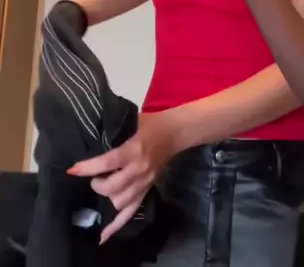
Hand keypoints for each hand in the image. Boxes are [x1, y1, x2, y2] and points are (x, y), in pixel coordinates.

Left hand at [68, 111, 175, 243]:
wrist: (175, 133)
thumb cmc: (150, 124)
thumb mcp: (131, 121)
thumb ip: (113, 131)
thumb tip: (89, 134)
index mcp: (134, 150)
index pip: (109, 162)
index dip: (89, 168)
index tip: (73, 170)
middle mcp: (139, 170)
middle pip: (113, 188)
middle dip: (97, 185)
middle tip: (93, 178)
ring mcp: (144, 183)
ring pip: (120, 203)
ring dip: (106, 198)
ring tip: (101, 188)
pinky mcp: (147, 191)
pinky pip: (131, 212)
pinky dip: (116, 226)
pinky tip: (103, 235)